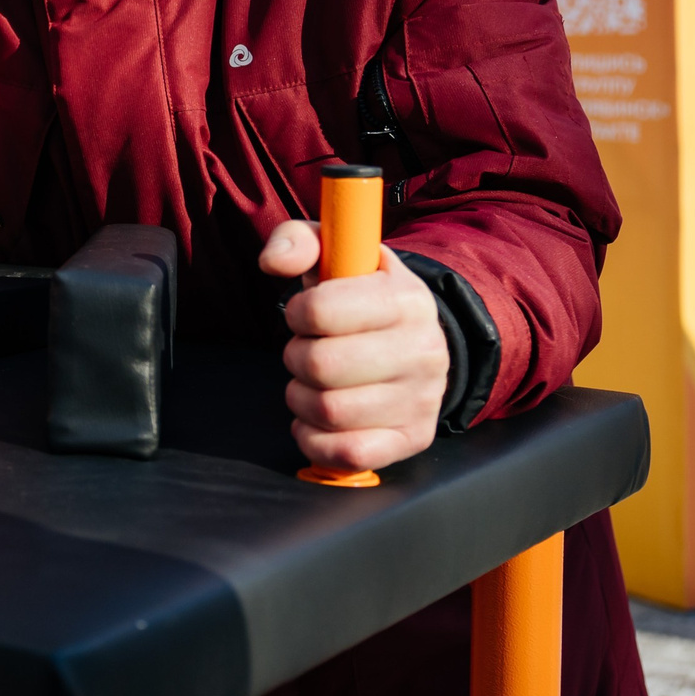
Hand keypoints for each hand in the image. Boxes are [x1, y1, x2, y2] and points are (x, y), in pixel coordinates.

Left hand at [259, 221, 447, 473]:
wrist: (419, 339)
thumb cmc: (363, 296)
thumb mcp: (337, 252)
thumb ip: (297, 241)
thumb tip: (272, 261)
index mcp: (405, 299)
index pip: (321, 310)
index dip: (297, 312)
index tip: (303, 313)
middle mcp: (423, 351)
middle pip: (320, 366)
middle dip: (296, 357)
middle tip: (307, 350)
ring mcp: (421, 399)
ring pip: (329, 412)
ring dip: (301, 397)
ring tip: (314, 382)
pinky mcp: (412, 438)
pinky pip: (348, 454)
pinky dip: (316, 439)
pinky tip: (317, 418)